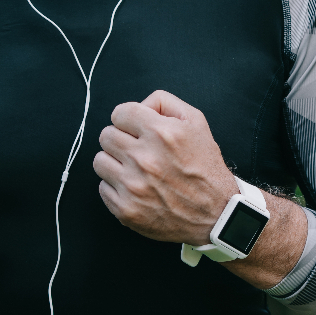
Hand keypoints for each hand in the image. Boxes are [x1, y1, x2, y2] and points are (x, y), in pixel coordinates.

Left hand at [94, 90, 237, 245]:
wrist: (216, 213)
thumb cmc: (205, 166)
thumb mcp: (195, 121)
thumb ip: (164, 102)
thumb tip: (139, 105)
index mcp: (161, 133)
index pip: (119, 113)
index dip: (128, 119)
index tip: (135, 129)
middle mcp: (144, 158)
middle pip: (106, 136)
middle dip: (121, 139)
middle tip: (137, 149)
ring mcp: (133, 186)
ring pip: (100, 161)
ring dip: (115, 162)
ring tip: (134, 168)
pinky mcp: (126, 209)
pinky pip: (103, 187)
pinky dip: (116, 187)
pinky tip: (136, 187)